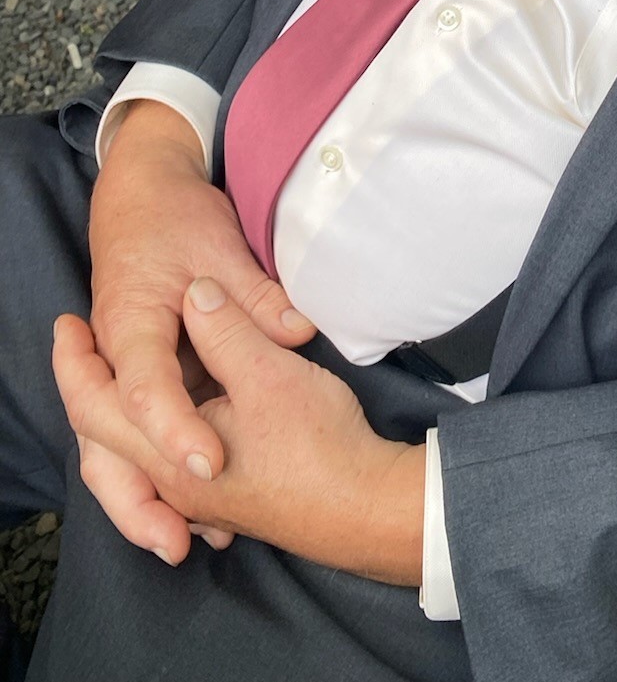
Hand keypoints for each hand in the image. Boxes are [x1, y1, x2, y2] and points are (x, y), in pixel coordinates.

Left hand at [54, 282, 425, 583]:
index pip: (94, 408)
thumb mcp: (268, 373)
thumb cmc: (315, 442)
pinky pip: (165, 467)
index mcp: (166, 456)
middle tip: (79, 344)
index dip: (74, 363)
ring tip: (114, 377)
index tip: (68, 324)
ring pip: (132, 458)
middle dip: (83, 391)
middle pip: (102, 441)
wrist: (364, 505)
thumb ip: (227, 330)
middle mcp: (170, 483)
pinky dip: (152, 438)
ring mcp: (199, 496)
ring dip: (116, 420)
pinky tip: (175, 419)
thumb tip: (198, 294)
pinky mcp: (226, 496)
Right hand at [78, 99, 315, 557]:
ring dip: (143, 499)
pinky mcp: (142, 374)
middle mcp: (117, 356)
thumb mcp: (220, 244)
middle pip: (109, 442)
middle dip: (139, 499)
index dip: (177, 428)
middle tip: (179, 541)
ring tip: (187, 541)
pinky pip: (137, 437)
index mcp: (130, 321)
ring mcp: (124, 370)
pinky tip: (197, 511)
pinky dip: (158, 473)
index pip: (145, 387)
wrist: (138, 193)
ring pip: (116, 450)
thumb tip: (295, 330)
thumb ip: (255, 295)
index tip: (211, 460)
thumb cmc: (174, 215)